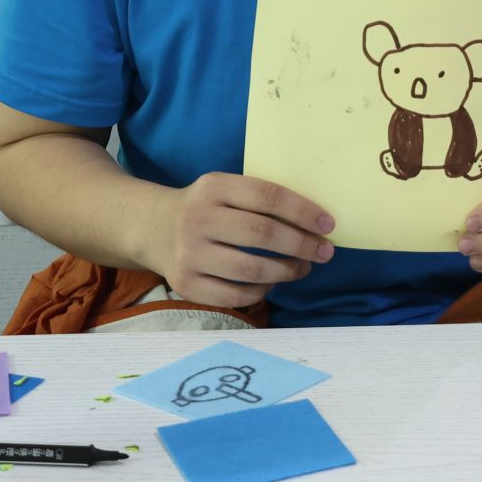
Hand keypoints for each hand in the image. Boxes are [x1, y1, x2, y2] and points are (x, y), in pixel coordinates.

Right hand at [148, 172, 335, 309]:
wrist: (153, 229)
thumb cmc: (207, 208)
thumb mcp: (226, 189)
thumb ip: (261, 199)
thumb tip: (316, 222)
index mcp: (214, 187)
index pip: (268, 197)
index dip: (303, 212)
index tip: (328, 225)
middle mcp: (197, 219)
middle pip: (262, 233)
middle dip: (302, 245)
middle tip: (324, 251)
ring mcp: (189, 254)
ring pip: (251, 269)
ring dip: (286, 271)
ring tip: (302, 268)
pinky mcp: (185, 284)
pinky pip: (234, 295)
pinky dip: (261, 292)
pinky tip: (271, 283)